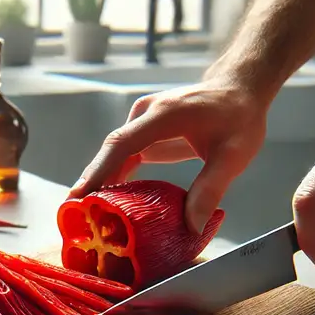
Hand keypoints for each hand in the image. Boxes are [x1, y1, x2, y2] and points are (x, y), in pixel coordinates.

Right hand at [69, 78, 268, 233]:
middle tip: (75, 210)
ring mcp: (143, 121)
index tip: (81, 193)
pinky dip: (115, 176)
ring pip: (115, 153)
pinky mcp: (145, 132)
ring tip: (85, 211)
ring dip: (101, 180)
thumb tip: (191, 225)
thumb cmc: (238, 117)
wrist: (239, 89)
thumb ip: (211, 188)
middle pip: (112, 149)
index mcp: (164, 115)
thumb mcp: (233, 155)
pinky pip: (124, 155)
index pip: (123, 143)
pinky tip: (108, 199)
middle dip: (92, 180)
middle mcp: (146, 114)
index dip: (100, 169)